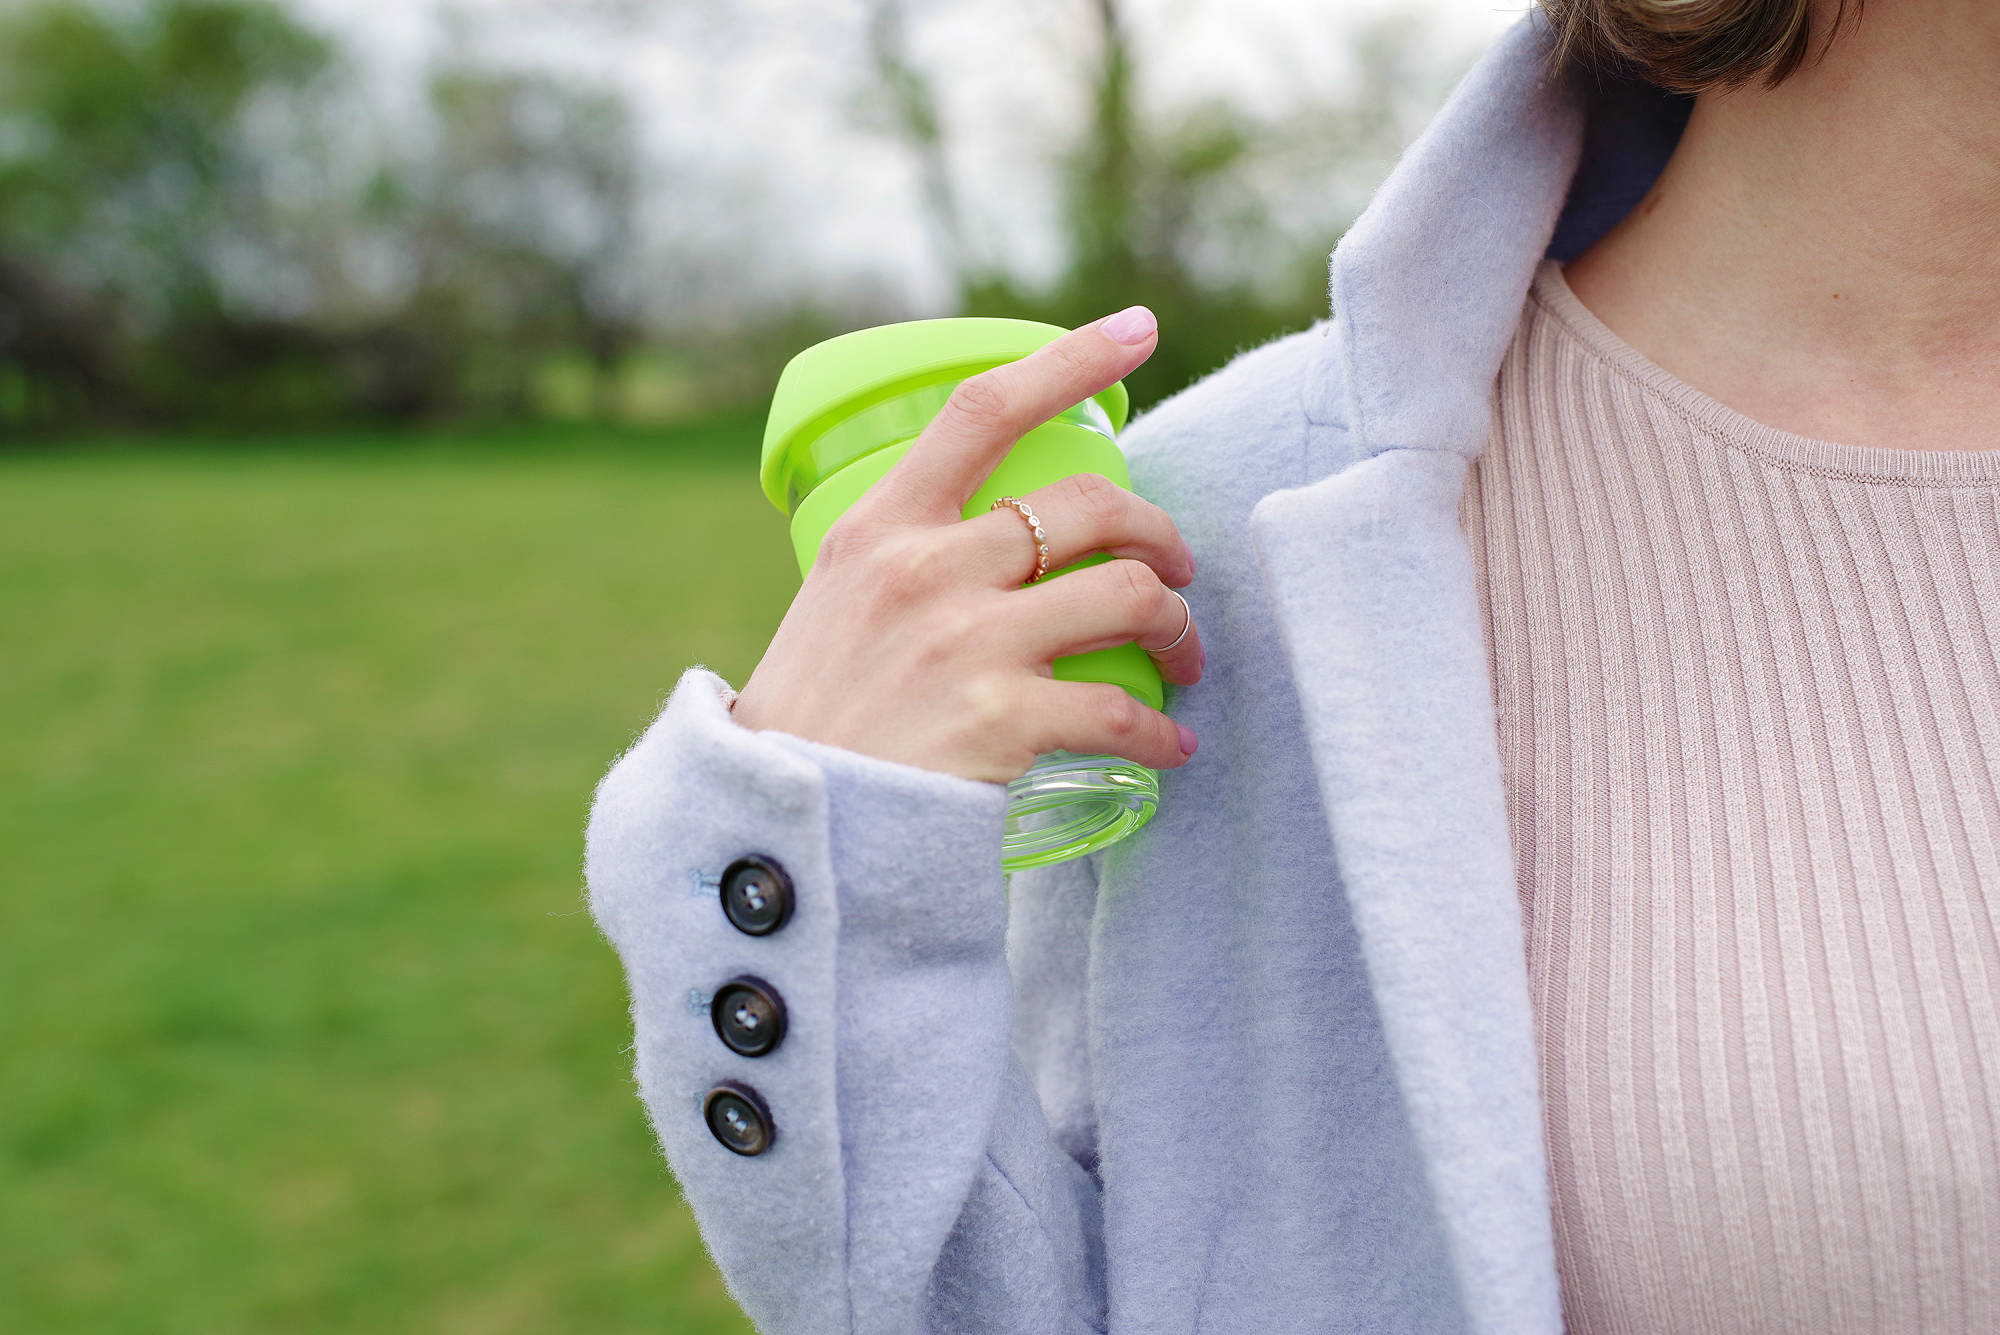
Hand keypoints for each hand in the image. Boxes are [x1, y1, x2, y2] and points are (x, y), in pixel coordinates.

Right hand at [728, 305, 1202, 783]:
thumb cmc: (813, 713)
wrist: (778, 824)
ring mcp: (969, 641)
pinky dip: (1160, 732)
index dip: (1071, 358)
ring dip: (1179, 626)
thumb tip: (999, 537)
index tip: (1137, 330)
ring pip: (1130, 596)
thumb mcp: (838, 597)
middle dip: (1159, 532)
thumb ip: (909, 555)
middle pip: (1090, 504)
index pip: (983, 408)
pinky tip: (1169, 746)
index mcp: (881, 526)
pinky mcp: (1002, 719)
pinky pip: (1121, 711)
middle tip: (1175, 569)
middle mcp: (928, 569)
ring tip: (1182, 656)